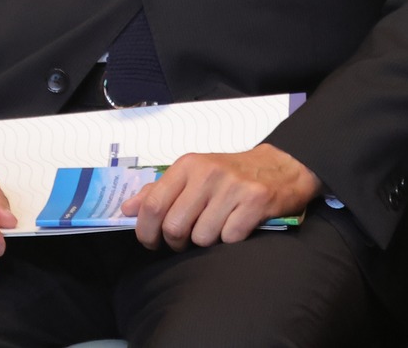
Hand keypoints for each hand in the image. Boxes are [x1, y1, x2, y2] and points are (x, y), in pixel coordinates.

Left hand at [119, 142, 320, 250]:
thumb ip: (159, 191)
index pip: (152, 206)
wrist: (281, 168)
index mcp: (188, 165)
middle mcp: (209, 173)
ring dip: (207, 240)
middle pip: (174, 227)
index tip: (152, 241)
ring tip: (217, 226)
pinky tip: (237, 225)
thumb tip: (126, 209)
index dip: (146, 232)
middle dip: (177, 242)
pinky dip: (231, 239)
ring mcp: (233, 187)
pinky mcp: (255, 202)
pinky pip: (228, 238)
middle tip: (187, 238)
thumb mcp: (193, 175)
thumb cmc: (231, 175)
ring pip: (201, 237)